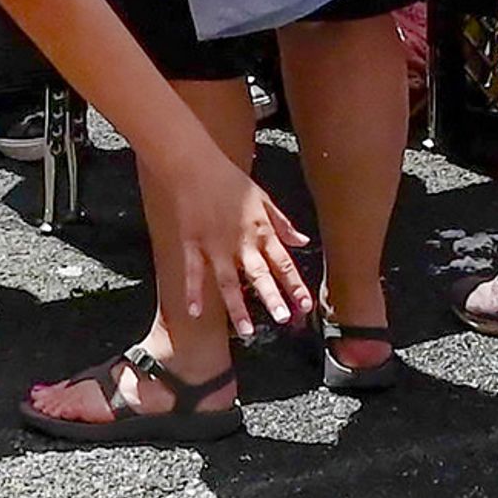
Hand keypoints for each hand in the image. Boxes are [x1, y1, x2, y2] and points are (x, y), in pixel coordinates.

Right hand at [150, 150, 311, 343]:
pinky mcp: (192, 243)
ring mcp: (215, 245)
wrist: (196, 166)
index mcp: (261, 231)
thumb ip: (284, 225)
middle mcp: (241, 242)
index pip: (283, 263)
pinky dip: (193, 292)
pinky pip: (194, 272)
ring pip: (228, 281)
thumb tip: (304, 242)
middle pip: (259, 274)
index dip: (295, 284)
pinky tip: (196, 312)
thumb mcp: (264, 199)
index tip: (305, 305)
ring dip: (238, 307)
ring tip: (247, 331)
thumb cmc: (231, 181)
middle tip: (282, 318)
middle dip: (272, 297)